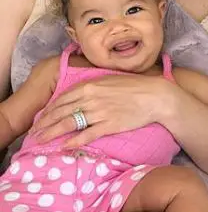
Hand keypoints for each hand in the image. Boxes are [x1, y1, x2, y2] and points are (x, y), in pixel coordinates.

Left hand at [30, 74, 173, 147]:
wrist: (155, 96)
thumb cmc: (135, 85)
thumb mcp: (110, 80)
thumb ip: (93, 87)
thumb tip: (77, 95)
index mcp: (91, 85)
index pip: (62, 99)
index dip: (48, 110)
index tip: (40, 118)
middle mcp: (91, 98)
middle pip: (61, 112)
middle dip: (44, 123)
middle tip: (34, 132)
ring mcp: (99, 112)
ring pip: (69, 123)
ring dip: (52, 133)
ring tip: (41, 140)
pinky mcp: (109, 125)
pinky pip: (87, 135)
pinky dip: (74, 141)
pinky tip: (65, 146)